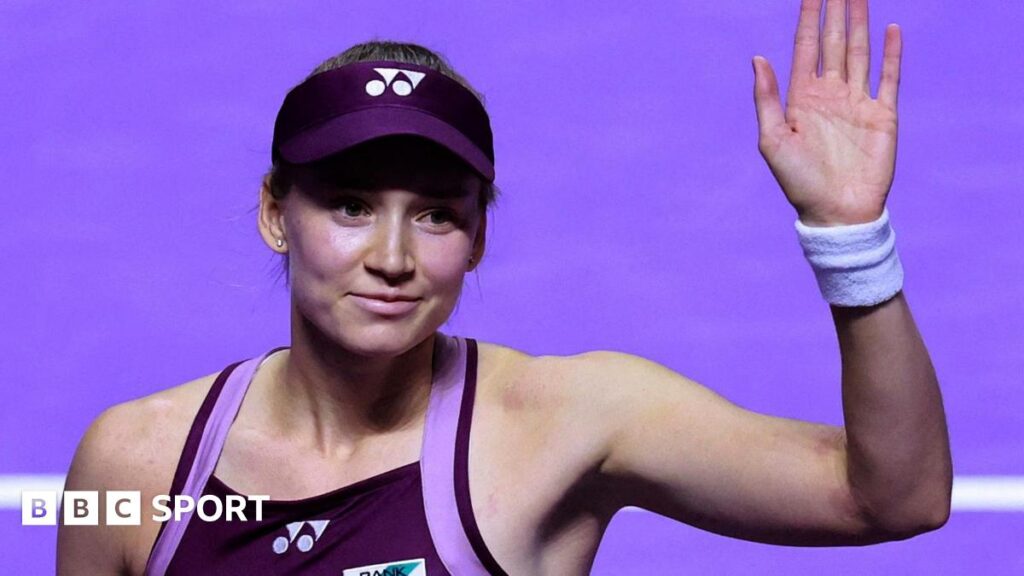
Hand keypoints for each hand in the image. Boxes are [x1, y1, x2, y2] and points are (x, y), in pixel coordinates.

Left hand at [753, 0, 901, 225]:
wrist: (836, 213)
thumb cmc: (798, 182)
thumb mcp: (772, 140)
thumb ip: (766, 98)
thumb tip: (757, 58)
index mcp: (801, 99)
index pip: (806, 48)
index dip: (807, 19)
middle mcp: (830, 94)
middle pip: (834, 43)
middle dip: (835, 12)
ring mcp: (857, 102)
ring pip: (859, 52)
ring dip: (860, 24)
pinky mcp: (883, 115)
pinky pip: (888, 77)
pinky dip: (891, 53)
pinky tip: (891, 28)